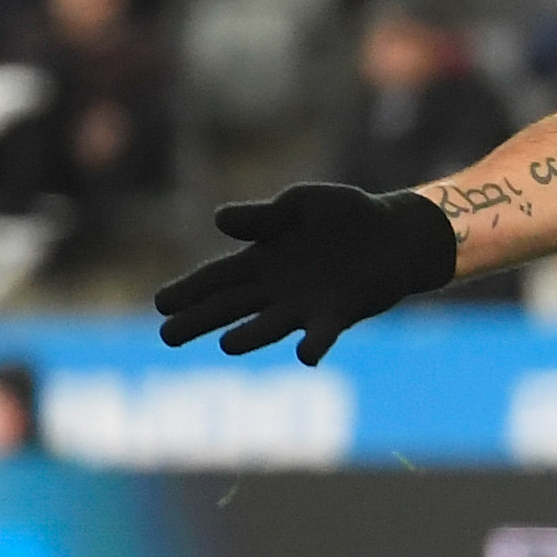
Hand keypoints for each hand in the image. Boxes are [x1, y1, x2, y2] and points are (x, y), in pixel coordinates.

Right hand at [153, 184, 458, 363]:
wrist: (396, 232)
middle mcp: (275, 289)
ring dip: (250, 336)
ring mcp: (304, 305)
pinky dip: (314, 344)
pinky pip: (322, 334)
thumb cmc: (342, 215)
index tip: (160, 304)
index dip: (188, 289)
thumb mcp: (301, 203)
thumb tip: (219, 220)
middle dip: (199, 320)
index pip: (216, 277)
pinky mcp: (338, 315)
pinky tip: (306, 353)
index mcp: (259, 259)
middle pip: (230, 306)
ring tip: (226, 344)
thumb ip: (263, 216)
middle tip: (168, 335)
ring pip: (269, 325)